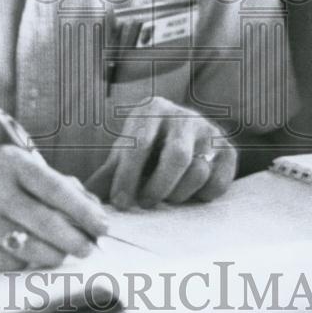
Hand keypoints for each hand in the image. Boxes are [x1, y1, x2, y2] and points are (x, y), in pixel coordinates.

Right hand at [0, 144, 108, 269]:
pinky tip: (23, 254)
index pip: (56, 189)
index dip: (84, 211)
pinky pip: (8, 264)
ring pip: (30, 249)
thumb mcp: (15, 169)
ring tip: (58, 253)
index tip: (103, 227)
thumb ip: (56, 183)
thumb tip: (93, 208)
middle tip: (88, 248)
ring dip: (53, 255)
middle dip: (76, 240)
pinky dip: (23, 263)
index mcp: (9, 163)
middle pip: (47, 223)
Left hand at [84, 97, 236, 208]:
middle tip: (145, 204)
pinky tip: (190, 195)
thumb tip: (83, 199)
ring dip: (179, 193)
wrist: (179, 138)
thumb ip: (106, 175)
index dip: (128, 176)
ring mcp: (209, 130)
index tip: (120, 202)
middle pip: (176, 156)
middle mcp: (183, 115)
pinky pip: (220, 180)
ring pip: (199, 170)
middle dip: (158, 187)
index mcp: (152, 109)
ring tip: (166, 198)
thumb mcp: (123, 155)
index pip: (140, 143)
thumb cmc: (144, 149)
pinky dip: (204, 195)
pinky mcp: (229, 149)